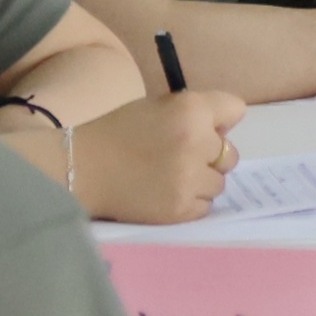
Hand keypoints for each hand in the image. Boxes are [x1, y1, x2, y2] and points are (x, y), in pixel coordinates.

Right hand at [76, 84, 249, 225]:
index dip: (220, 121)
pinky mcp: (181, 208)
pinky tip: (164, 194)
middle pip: (230, 154)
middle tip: (179, 158)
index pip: (235, 110)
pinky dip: (189, 202)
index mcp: (190, 110)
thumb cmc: (116, 132)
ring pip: (219, 183)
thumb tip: (226, 130)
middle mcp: (197, 143)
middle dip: (210, 156)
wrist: (80, 168)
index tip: (205, 129)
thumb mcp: (158, 107)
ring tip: (169, 178)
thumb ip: (194, 114)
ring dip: (200, 182)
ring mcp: (190, 179)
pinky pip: (205, 206)